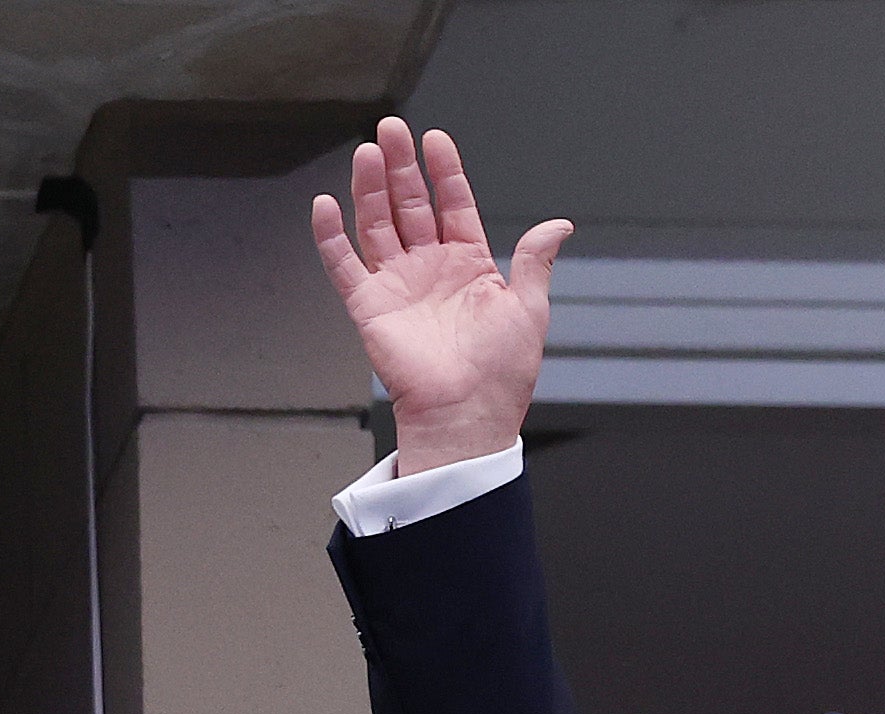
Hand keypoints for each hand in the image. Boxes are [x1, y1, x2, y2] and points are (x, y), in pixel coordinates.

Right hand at [311, 118, 572, 475]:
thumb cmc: (502, 373)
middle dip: (401, 166)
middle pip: (410, 205)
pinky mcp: (369, 305)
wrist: (469, 414)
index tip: (437, 140)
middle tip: (392, 129)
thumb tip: (558, 224)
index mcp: (470, 266)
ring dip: (370, 188)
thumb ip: (534, 260)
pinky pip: (343, 264)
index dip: (445, 172)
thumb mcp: (530, 308)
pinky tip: (327, 204)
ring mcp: (398, 284)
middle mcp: (431, 269)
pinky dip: (331, 235)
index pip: (454, 205)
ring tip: (369, 152)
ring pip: (377, 223)